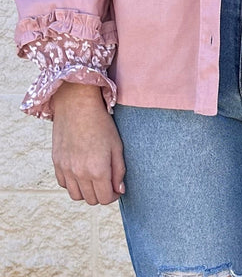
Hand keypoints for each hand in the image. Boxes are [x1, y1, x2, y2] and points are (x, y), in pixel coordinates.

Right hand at [51, 82, 125, 205]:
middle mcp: (80, 173)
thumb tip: (119, 190)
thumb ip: (119, 171)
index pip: (105, 198)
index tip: (116, 188)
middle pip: (91, 199)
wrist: (77, 105)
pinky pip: (64, 184)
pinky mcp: (57, 163)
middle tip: (107, 182)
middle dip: (102, 194)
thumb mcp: (117, 145)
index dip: (113, 195)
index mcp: (98, 170)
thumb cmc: (101, 124)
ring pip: (76, 195)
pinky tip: (80, 172)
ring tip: (94, 178)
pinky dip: (73, 183)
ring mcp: (66, 169)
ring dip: (86, 191)